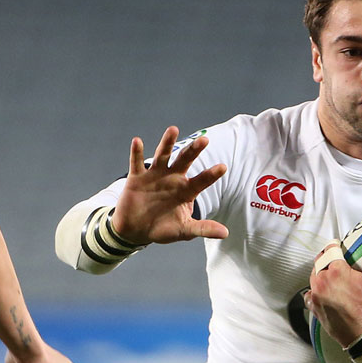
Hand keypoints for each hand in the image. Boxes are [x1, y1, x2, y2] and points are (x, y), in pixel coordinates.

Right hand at [111, 126, 228, 244]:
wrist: (136, 230)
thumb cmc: (164, 228)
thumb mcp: (184, 230)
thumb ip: (203, 229)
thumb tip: (225, 233)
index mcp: (186, 190)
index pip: (202, 180)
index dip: (211, 174)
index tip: (223, 167)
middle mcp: (172, 179)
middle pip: (184, 161)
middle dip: (194, 151)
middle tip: (204, 140)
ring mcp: (155, 176)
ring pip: (162, 156)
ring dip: (167, 143)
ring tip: (173, 129)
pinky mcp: (137, 178)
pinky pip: (136, 163)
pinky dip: (136, 152)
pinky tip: (138, 141)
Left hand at [306, 233, 361, 346]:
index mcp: (336, 271)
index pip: (330, 250)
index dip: (335, 246)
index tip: (337, 246)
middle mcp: (322, 281)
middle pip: (319, 262)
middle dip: (327, 259)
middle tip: (336, 260)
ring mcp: (316, 295)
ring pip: (313, 276)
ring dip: (320, 273)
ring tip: (331, 276)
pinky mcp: (314, 307)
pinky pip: (309, 294)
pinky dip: (315, 291)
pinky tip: (324, 292)